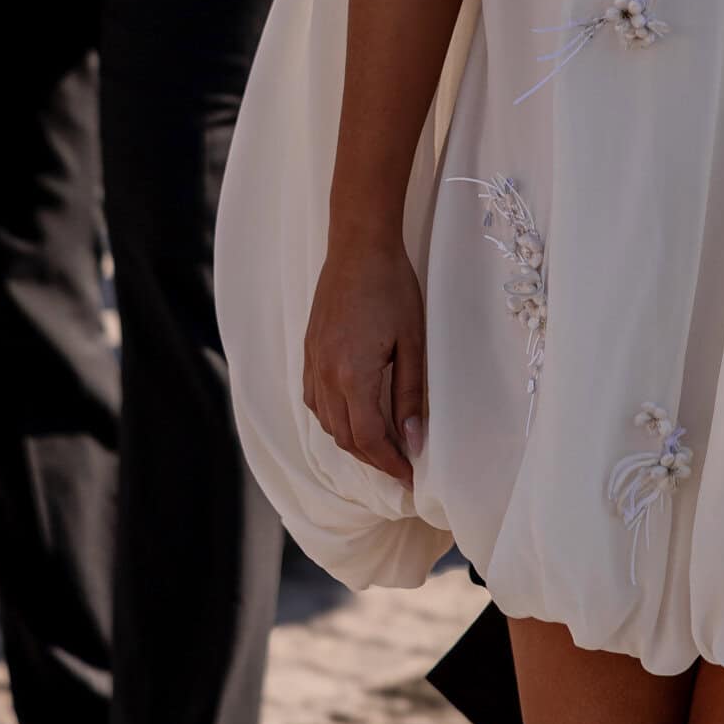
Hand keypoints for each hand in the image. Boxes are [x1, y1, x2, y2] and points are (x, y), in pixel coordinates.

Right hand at [303, 231, 426, 486]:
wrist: (359, 246)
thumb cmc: (392, 287)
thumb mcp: (413, 342)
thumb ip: (410, 395)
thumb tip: (413, 439)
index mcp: (353, 374)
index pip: (369, 439)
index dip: (390, 463)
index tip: (410, 476)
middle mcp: (326, 374)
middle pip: (345, 437)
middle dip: (374, 458)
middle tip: (402, 465)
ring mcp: (313, 363)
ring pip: (327, 423)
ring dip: (354, 441)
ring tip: (383, 445)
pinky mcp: (309, 352)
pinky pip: (315, 401)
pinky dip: (334, 419)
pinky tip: (355, 415)